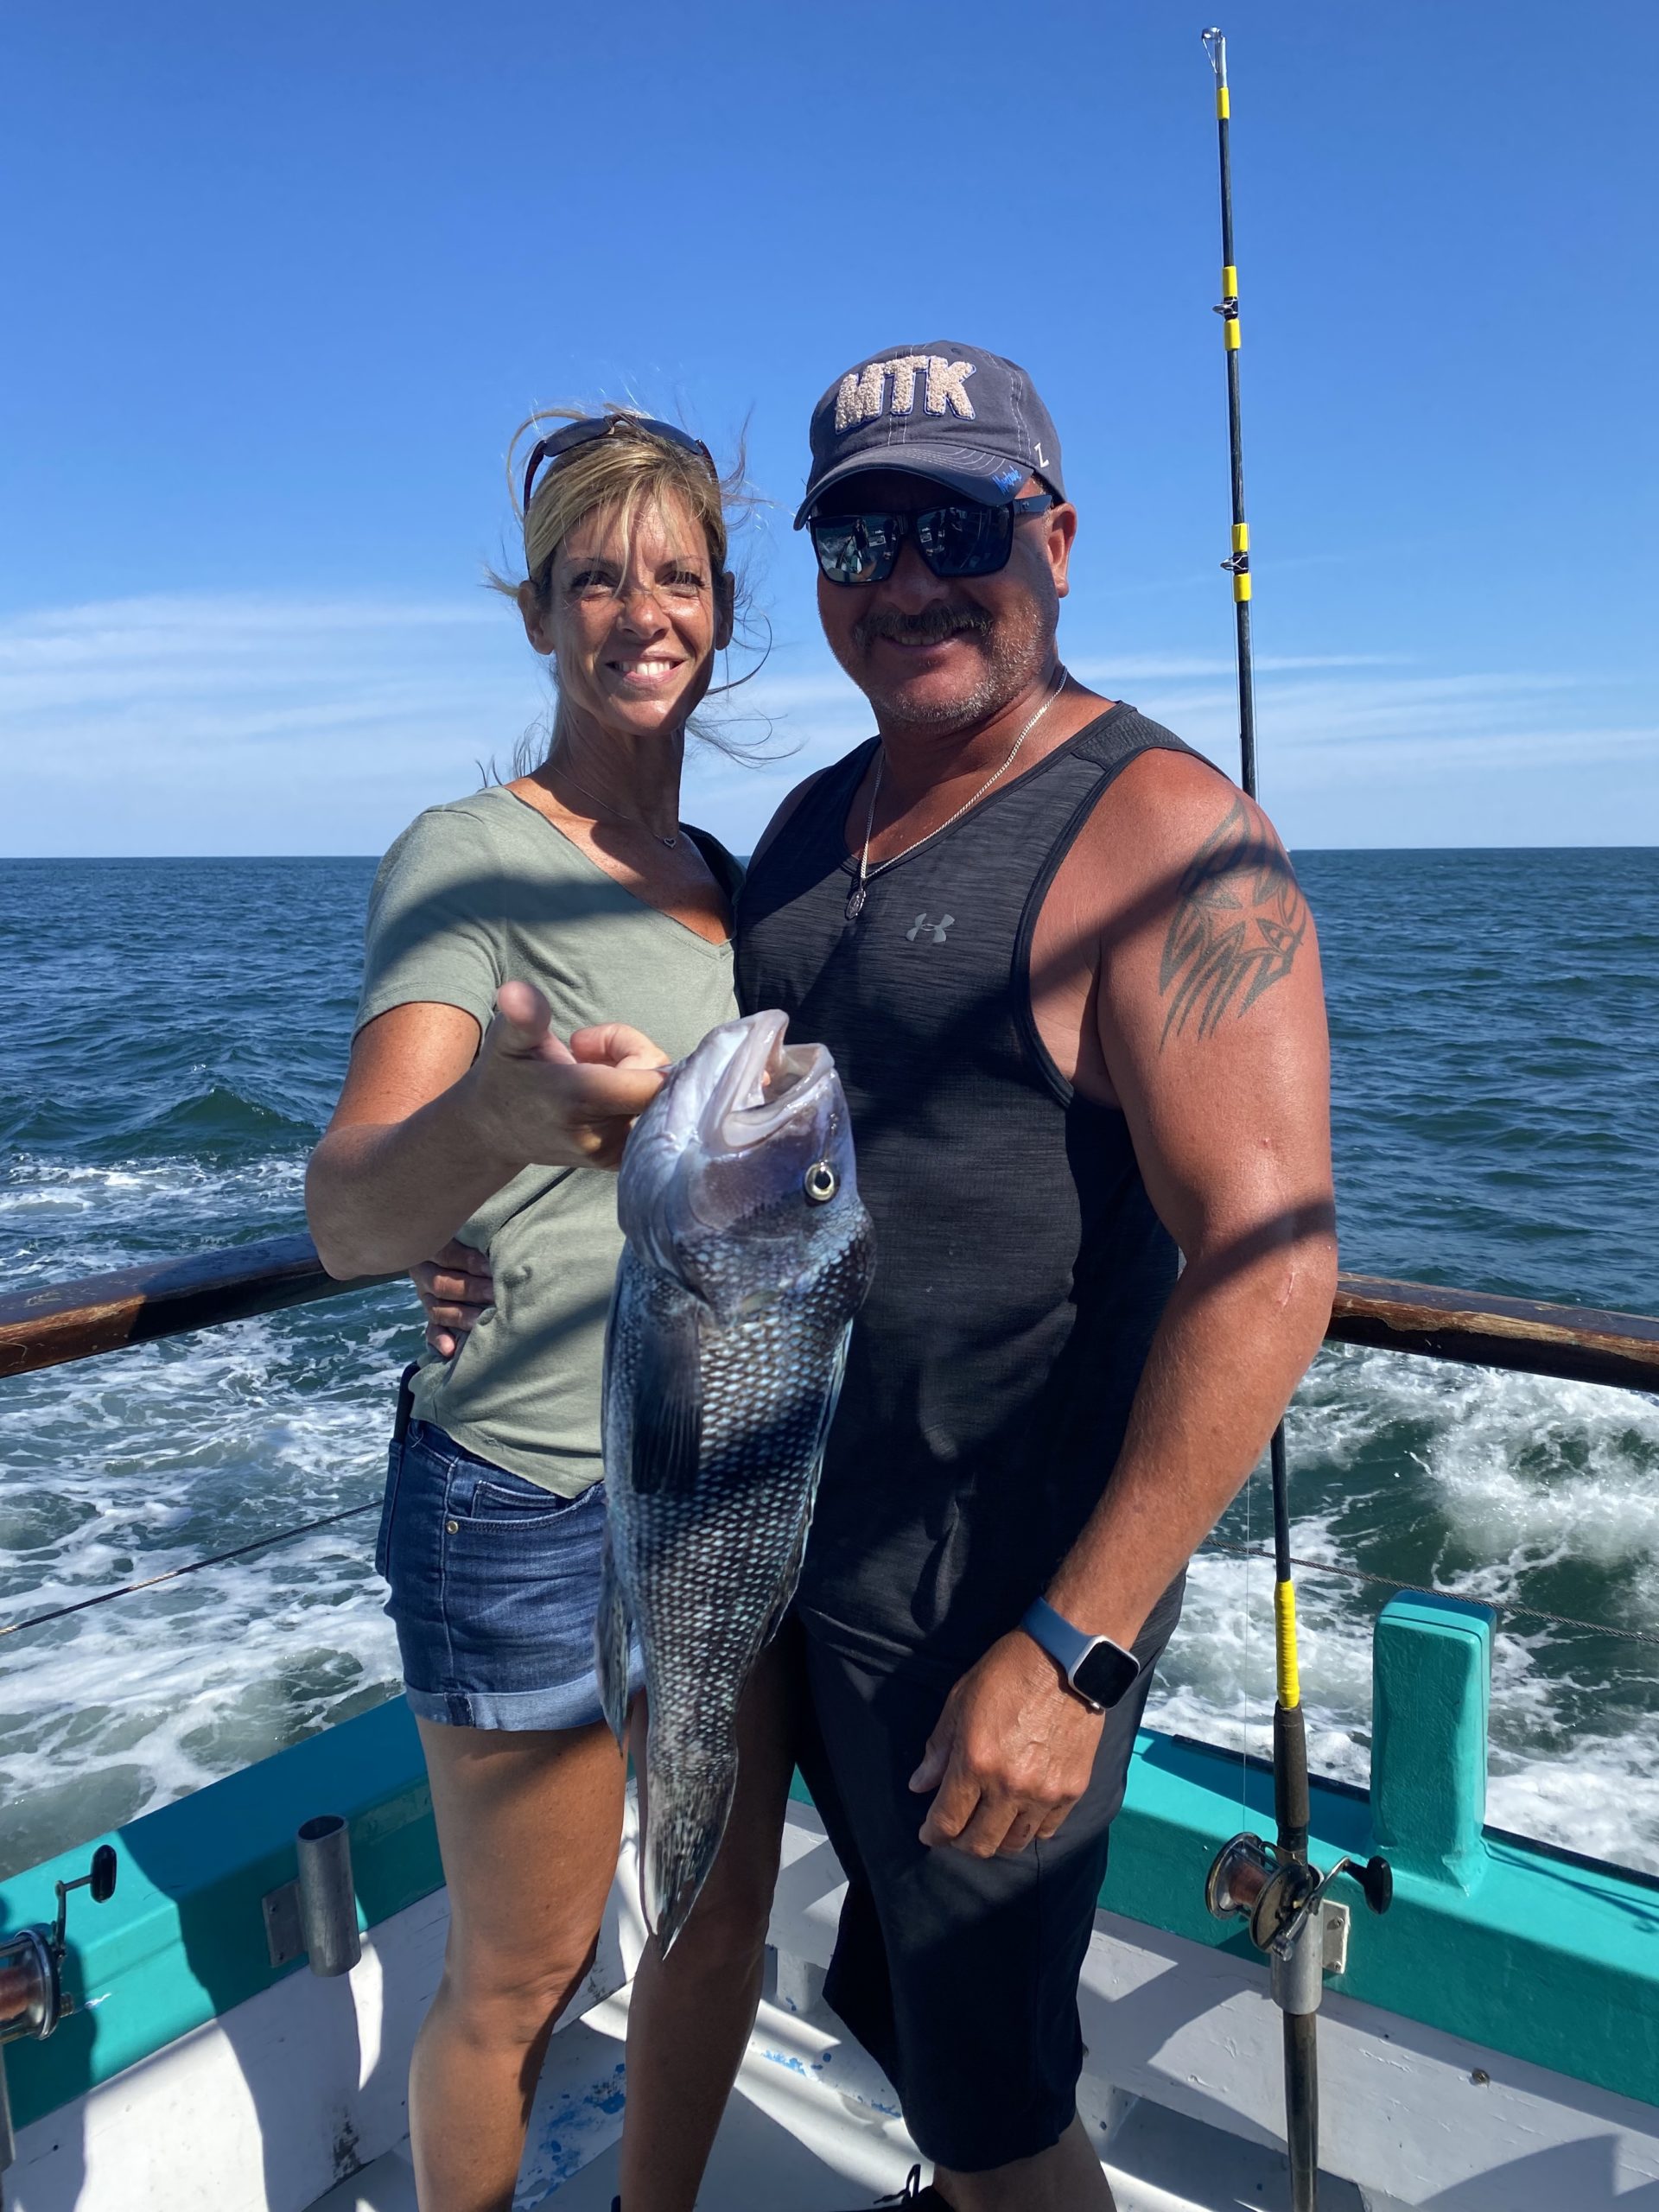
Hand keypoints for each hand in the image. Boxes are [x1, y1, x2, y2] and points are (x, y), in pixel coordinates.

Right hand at [412, 1240, 494, 1357]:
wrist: (460, 1254)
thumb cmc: (473, 1242)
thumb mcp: (467, 1233)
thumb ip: (477, 1236)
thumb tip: (504, 1236)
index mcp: (432, 1249)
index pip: (448, 1255)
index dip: (470, 1261)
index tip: (492, 1266)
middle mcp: (425, 1275)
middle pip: (443, 1285)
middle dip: (472, 1290)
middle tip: (494, 1294)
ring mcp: (427, 1299)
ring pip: (439, 1310)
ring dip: (461, 1316)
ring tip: (481, 1321)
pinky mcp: (433, 1319)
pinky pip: (431, 1331)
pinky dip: (440, 1341)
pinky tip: (450, 1350)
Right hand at [464, 981, 668, 1172]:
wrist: (494, 1132)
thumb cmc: (505, 1077)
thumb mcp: (508, 1040)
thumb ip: (523, 1017)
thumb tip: (516, 991)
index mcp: (580, 1099)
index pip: (653, 1083)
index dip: (642, 1052)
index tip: (603, 1041)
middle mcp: (603, 1134)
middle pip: (659, 1083)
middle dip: (632, 1054)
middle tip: (585, 1049)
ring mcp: (614, 1153)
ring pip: (658, 1099)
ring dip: (633, 1076)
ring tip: (589, 1071)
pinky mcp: (622, 1161)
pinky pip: (654, 1119)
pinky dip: (636, 1099)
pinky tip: (603, 1095)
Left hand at [909, 1631, 1104, 1857]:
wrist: (1065, 1659)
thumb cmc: (1005, 1673)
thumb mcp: (959, 1702)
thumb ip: (939, 1750)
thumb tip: (920, 1785)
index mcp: (975, 1763)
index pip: (947, 1821)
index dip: (933, 1834)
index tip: (929, 1833)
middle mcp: (1009, 1787)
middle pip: (980, 1844)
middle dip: (961, 1842)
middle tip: (957, 1829)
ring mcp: (1045, 1792)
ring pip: (1014, 1844)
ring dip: (996, 1839)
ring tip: (989, 1822)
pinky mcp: (1073, 1790)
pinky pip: (1046, 1830)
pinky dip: (1029, 1828)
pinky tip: (1021, 1812)